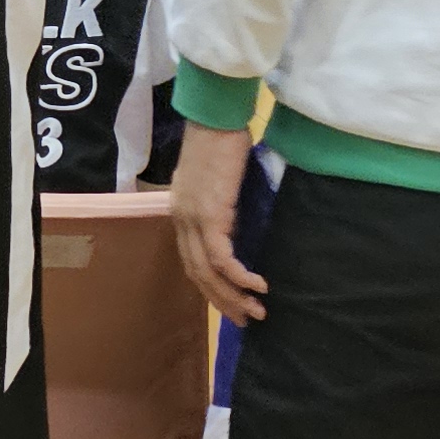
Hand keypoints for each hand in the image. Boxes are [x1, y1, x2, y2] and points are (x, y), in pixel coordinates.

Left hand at [169, 123, 270, 325]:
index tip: (230, 304)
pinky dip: (239, 276)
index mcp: (181, 213)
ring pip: (208, 272)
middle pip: (197, 274)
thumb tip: (244, 224)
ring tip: (256, 312)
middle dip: (222, 301)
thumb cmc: (221, 141)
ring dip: (233, 296)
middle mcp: (181, 220)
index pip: (191, 261)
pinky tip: (258, 286)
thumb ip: (224, 205)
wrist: (215, 118)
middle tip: (245, 320)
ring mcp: (192, 219)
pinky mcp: (209, 215)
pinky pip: (221, 258)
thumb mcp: (219, 181)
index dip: (210, 286)